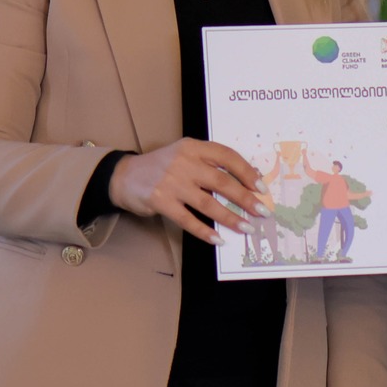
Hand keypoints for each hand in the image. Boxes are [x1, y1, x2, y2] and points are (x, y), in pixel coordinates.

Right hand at [108, 139, 263, 244]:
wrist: (124, 176)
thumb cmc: (161, 167)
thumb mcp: (184, 155)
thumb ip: (208, 164)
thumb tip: (243, 185)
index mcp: (193, 147)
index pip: (227, 156)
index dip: (247, 172)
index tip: (261, 187)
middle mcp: (183, 162)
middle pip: (221, 182)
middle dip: (246, 198)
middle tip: (262, 211)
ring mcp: (171, 182)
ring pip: (208, 203)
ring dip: (230, 218)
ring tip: (246, 228)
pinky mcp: (161, 201)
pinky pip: (188, 220)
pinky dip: (205, 232)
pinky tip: (219, 239)